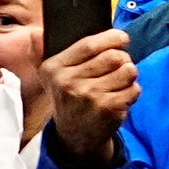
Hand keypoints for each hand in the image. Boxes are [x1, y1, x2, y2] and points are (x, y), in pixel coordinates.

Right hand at [34, 23, 137, 164]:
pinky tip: (120, 96)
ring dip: (129, 75)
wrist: (75, 135)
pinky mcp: (107, 109)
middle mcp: (69, 82)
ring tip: (119, 81)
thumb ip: (40, 52)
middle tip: (119, 65)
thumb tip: (34, 34)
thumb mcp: (49, 76)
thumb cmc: (67, 97)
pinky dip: (132, 91)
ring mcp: (89, 97)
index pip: (89, 45)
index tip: (122, 38)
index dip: (111, 38)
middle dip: (123, 58)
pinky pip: (134, 89)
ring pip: (127, 71)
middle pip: (114, 56)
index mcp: (54, 69)